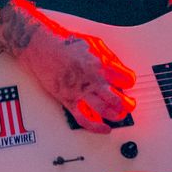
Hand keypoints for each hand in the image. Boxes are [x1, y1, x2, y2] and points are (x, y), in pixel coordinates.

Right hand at [0, 0, 135, 133]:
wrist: (42, 47)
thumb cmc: (65, 44)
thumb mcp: (93, 43)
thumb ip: (108, 57)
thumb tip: (118, 68)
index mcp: (99, 64)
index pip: (124, 78)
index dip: (129, 81)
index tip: (129, 83)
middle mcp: (91, 79)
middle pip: (116, 98)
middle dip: (127, 104)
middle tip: (130, 105)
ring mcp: (79, 91)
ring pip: (103, 110)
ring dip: (115, 115)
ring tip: (120, 116)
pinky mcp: (68, 100)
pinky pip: (84, 118)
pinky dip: (96, 126)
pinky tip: (104, 128)